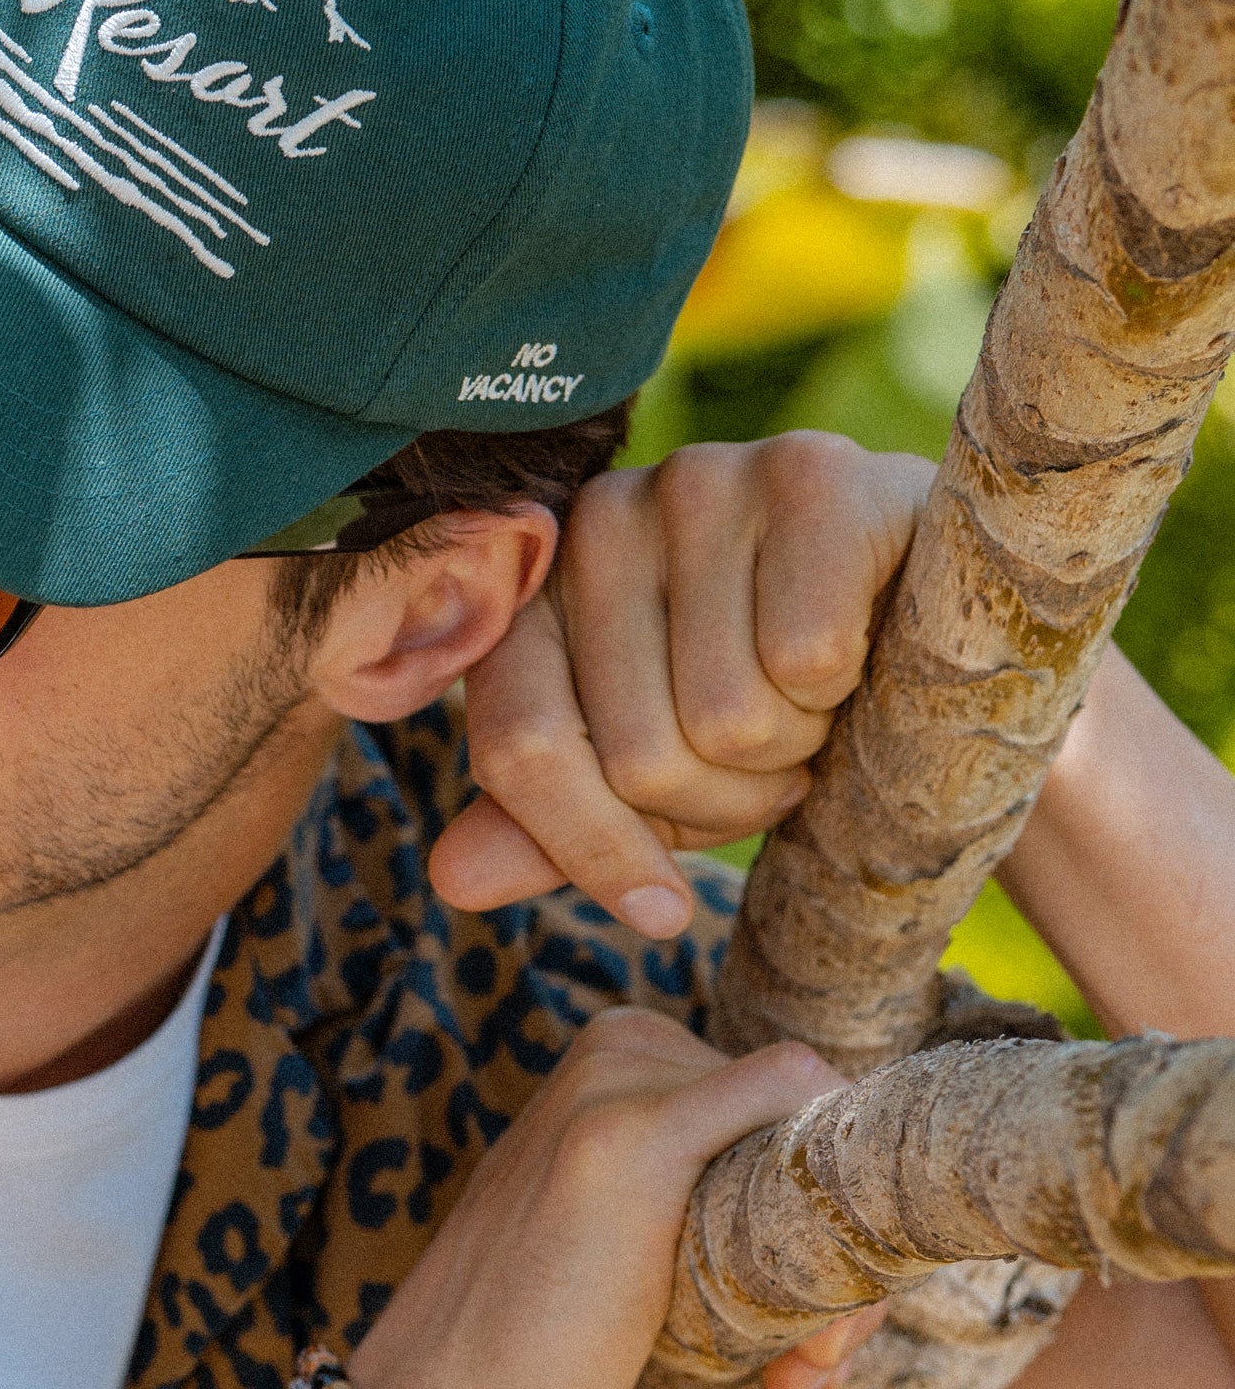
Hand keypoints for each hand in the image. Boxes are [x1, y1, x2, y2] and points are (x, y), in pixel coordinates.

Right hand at [349, 1008, 857, 1388]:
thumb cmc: (523, 1364)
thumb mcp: (615, 1248)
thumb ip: (695, 1203)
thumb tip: (852, 1238)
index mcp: (609, 1066)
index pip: (781, 1099)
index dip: (823, 1209)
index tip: (812, 1335)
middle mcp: (613, 1050)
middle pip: (810, 1112)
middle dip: (843, 1235)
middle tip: (816, 1363)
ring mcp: (613, 1084)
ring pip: (817, 1121)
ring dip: (848, 1256)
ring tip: (804, 1370)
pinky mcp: (628, 1139)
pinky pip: (798, 1102)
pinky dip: (841, 1215)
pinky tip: (810, 1339)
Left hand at [428, 435, 931, 939]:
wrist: (936, 615)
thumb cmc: (768, 705)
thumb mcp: (652, 782)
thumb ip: (549, 827)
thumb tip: (452, 879)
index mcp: (536, 597)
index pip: (518, 746)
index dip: (589, 849)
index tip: (660, 915)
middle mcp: (598, 522)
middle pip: (634, 755)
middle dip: (725, 802)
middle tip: (774, 763)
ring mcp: (697, 482)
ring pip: (725, 718)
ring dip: (792, 752)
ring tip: (813, 706)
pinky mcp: (807, 473)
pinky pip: (804, 660)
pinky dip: (846, 688)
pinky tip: (860, 648)